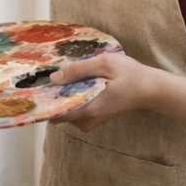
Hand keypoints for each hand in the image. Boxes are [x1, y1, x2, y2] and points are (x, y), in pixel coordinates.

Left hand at [48, 51, 165, 132]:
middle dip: (52, 96)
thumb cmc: (130, 75)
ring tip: (68, 77)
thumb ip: (79, 70)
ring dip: (63, 95)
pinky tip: (78, 83)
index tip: (36, 87)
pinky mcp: (91, 119)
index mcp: (89, 109)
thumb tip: (54, 78)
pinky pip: (72, 110)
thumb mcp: (105, 63)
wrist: (150, 89)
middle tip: (51, 76)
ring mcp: (89, 122)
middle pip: (57, 112)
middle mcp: (86, 121)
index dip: (43, 101)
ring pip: (64, 111)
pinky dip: (71, 98)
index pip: (56, 114)